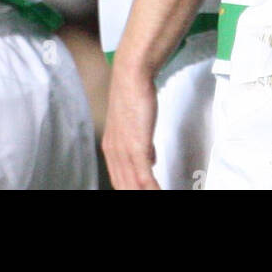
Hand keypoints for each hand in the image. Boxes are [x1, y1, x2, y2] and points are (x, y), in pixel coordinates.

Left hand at [102, 63, 161, 189]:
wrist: (131, 75)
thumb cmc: (134, 95)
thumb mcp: (134, 124)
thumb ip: (142, 145)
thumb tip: (150, 160)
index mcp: (112, 149)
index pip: (120, 181)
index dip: (130, 191)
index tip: (141, 193)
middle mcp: (115, 153)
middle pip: (124, 187)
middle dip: (136, 194)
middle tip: (152, 196)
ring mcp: (125, 151)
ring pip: (134, 186)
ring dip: (147, 193)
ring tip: (160, 196)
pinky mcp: (137, 146)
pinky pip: (144, 176)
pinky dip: (152, 188)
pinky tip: (159, 192)